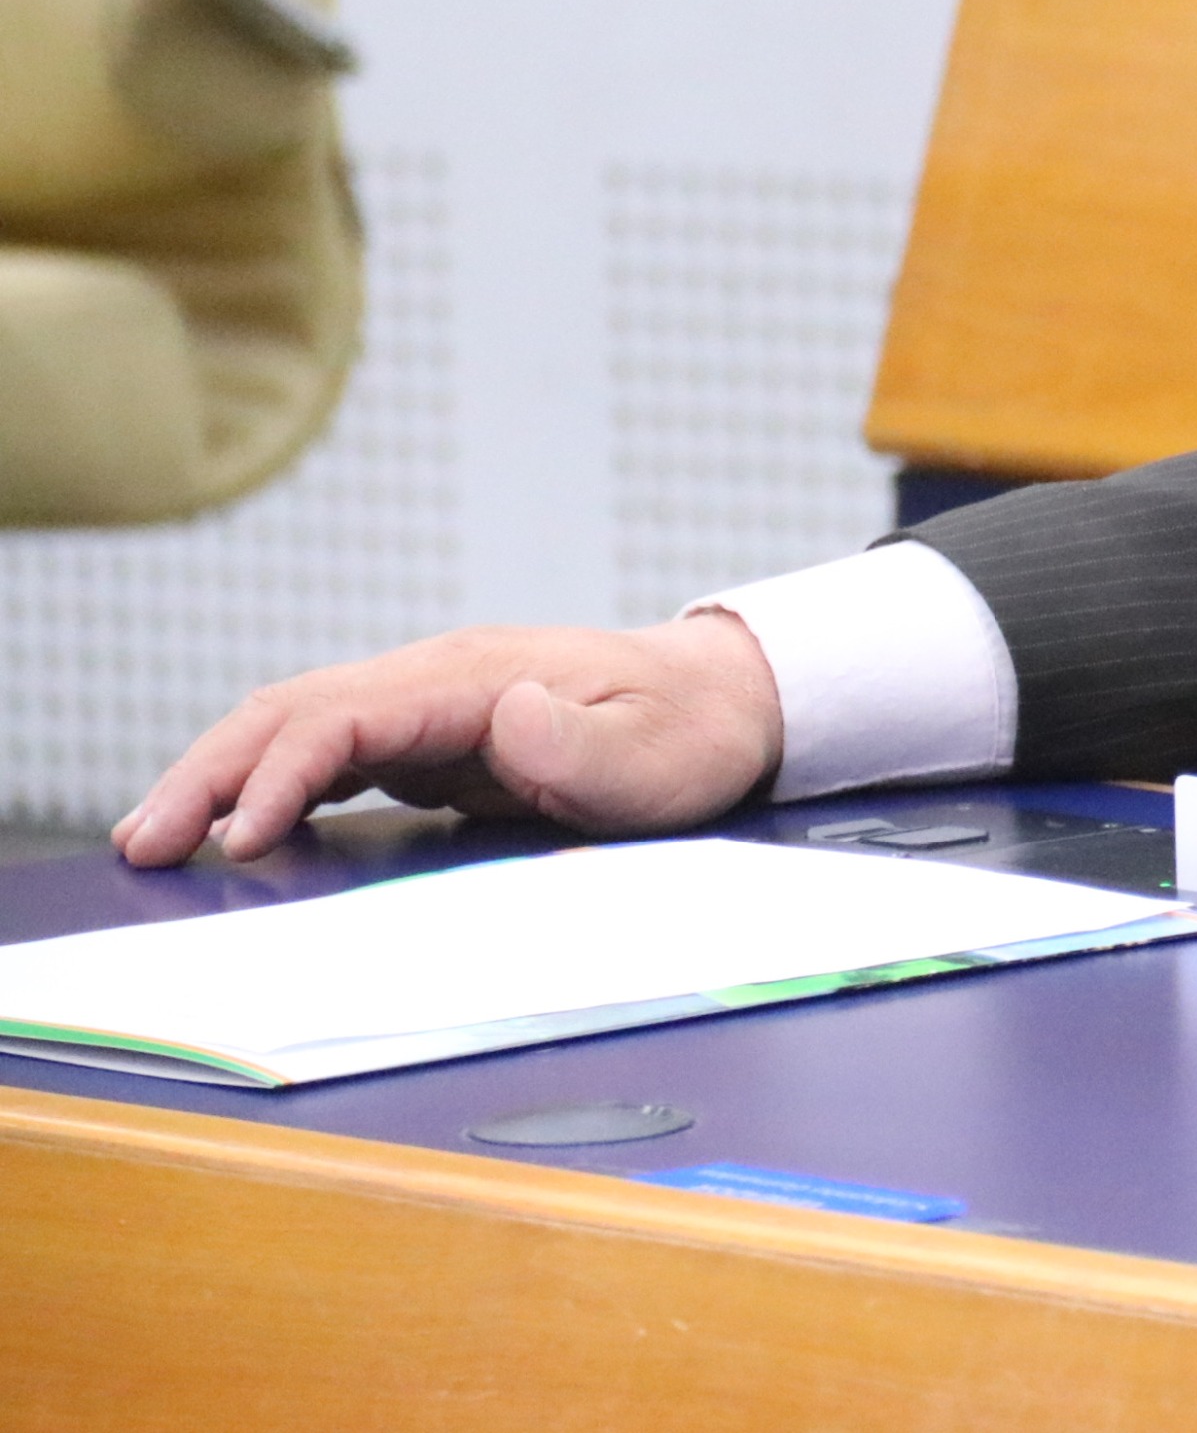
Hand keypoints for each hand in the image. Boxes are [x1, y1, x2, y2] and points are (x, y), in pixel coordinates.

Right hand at [112, 613, 784, 865]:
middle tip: (143, 843)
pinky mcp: (435, 739)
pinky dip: (271, 786)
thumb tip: (505, 717)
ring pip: (297, 728)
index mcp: (478, 677)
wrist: (729, 701)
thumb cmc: (694, 732)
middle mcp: (439, 680)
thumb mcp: (658, 757)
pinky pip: (331, 755)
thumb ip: (583, 746)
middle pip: (292, 711)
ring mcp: (431, 707)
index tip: (241, 839)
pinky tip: (235, 830)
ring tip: (154, 840)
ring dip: (223, 778)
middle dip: (210, 773)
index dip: (283, 774)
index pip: (346, 716)